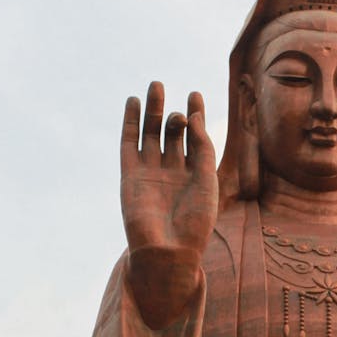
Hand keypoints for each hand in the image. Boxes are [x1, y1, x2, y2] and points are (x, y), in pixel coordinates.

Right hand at [121, 82, 217, 324]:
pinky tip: (133, 102)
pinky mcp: (131, 175)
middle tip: (172, 90)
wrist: (169, 250)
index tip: (196, 94)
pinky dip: (130, 123)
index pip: (194, 138)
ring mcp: (150, 173)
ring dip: (153, 111)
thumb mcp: (207, 180)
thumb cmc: (194, 222)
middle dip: (172, 112)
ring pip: (150, 135)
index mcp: (194, 175)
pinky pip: (129, 144)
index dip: (196, 116)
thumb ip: (202, 147)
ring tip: (156, 85)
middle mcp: (172, 172)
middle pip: (171, 134)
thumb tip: (193, 114)